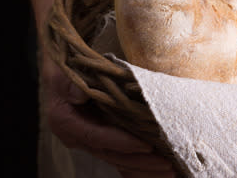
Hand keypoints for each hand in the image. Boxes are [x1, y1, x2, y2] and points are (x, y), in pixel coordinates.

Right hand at [40, 51, 176, 176]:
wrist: (66, 70)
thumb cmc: (69, 68)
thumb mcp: (66, 71)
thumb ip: (70, 84)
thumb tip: (78, 94)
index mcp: (67, 122)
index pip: (97, 137)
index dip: (123, 143)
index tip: (147, 146)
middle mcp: (78, 137)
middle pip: (112, 155)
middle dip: (141, 162)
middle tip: (168, 165)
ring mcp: (92, 141)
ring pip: (120, 160)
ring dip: (144, 168)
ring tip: (171, 170)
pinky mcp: (104, 141)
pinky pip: (123, 157)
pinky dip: (141, 166)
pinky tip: (160, 170)